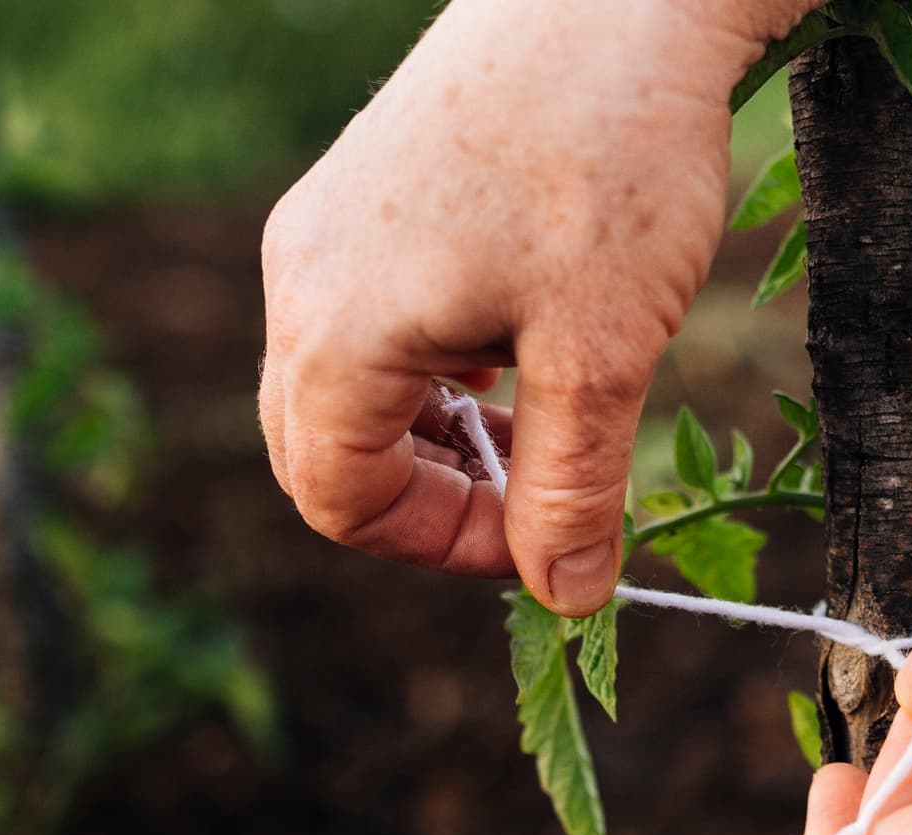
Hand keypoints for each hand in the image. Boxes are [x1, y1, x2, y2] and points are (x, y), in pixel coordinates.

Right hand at [258, 0, 815, 613]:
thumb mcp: (601, 353)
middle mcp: (304, 280)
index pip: (341, 500)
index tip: (550, 541)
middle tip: (545, 498)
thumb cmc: (607, 162)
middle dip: (437, 498)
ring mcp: (329, 229)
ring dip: (444, 435)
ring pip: (355, 385)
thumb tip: (567, 595)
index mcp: (335, 331)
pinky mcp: (373, 193)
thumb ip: (573, 489)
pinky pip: (379, 320)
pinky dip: (443, 367)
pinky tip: (528, 347)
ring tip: (550, 424)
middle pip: (329, 450)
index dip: (446, 545)